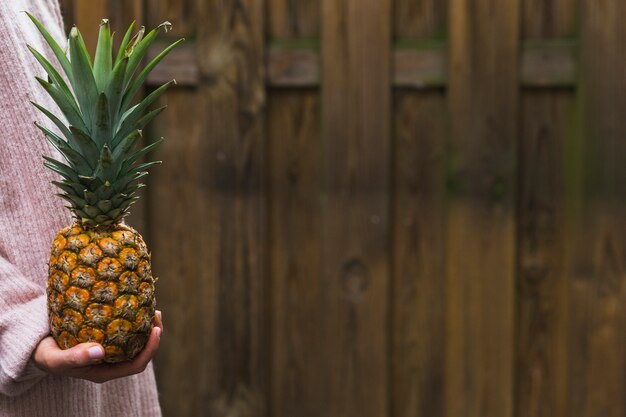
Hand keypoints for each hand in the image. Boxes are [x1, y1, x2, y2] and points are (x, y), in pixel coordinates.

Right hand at [33, 310, 162, 382]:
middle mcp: (110, 362)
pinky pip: (125, 329)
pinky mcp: (105, 337)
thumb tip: (99, 351)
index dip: (150, 349)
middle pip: (141, 351)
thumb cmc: (46, 354)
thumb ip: (75, 357)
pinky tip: (133, 303)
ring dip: (146, 325)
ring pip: (136, 339)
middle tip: (155, 313)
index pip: (136, 365)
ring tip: (150, 306)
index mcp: (104, 371)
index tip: (156, 330)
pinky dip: (132, 318)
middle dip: (153, 333)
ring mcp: (110, 350)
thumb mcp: (55, 359)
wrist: (36, 346)